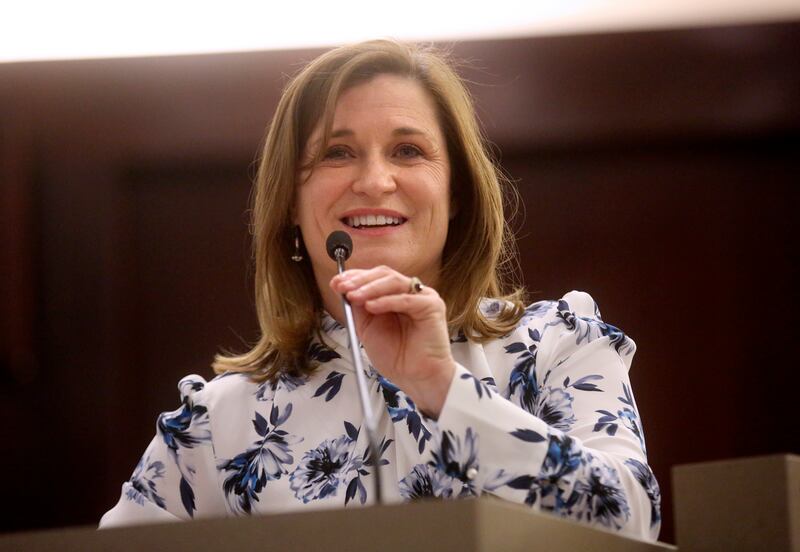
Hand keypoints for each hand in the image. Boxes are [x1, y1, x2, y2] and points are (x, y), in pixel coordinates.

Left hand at [330, 266, 454, 417]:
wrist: (416, 378)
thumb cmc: (396, 357)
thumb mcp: (367, 328)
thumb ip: (358, 307)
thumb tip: (342, 286)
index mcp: (394, 295)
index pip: (375, 277)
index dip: (355, 277)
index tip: (336, 283)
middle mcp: (409, 292)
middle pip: (384, 274)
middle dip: (360, 280)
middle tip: (343, 287)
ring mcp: (422, 297)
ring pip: (394, 282)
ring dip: (370, 288)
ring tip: (354, 297)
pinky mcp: (432, 306)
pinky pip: (407, 299)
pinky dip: (387, 301)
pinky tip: (372, 306)